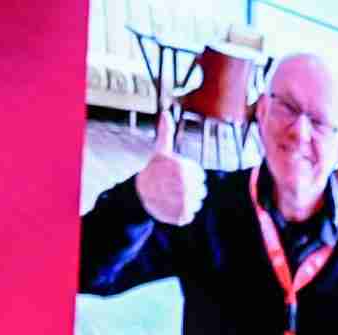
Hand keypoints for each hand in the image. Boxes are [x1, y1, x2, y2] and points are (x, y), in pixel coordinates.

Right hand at [134, 103, 204, 225]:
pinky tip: (172, 206)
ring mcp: (182, 202)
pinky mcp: (181, 217)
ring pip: (197, 203)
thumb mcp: (160, 150)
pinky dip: (183, 213)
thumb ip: (166, 133)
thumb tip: (165, 113)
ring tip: (173, 196)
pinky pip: (190, 216)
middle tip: (174, 187)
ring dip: (188, 201)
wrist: (136, 192)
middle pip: (201, 191)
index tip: (176, 174)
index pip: (200, 177)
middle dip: (191, 189)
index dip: (191, 176)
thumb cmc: (152, 169)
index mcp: (182, 168)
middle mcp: (184, 185)